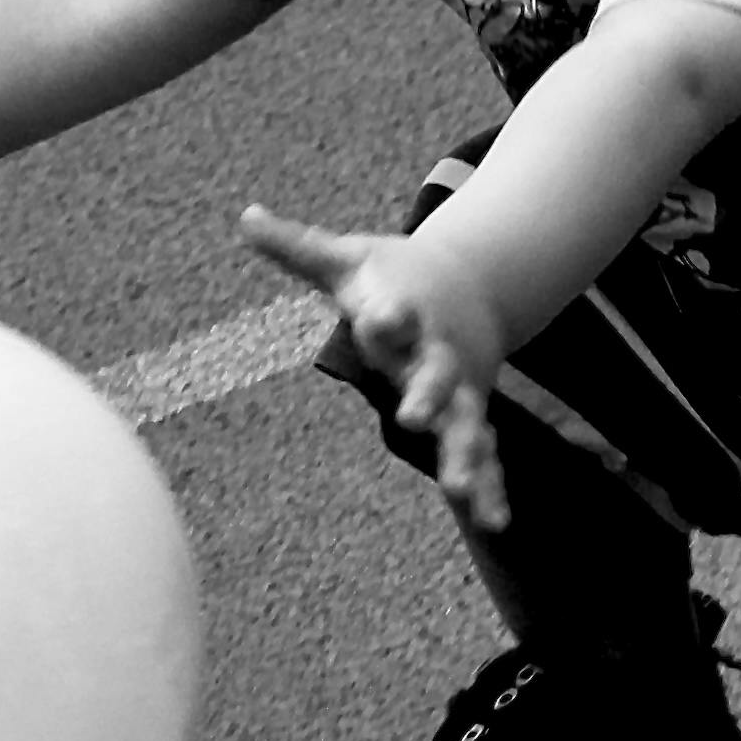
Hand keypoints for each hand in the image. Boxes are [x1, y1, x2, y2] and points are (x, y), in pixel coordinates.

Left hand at [237, 204, 513, 532]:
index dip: (390, 316)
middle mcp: (437, 352)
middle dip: (430, 395)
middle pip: (437, 375)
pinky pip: (485, 455)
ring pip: (466, 424)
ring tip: (459, 488)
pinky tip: (495, 523)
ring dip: (465, 455)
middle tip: (414, 417)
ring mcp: (459, 388)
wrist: (470, 284)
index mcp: (406, 311)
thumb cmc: (393, 276)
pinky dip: (492, 488)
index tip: (383, 319)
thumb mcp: (346, 258)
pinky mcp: (470, 415)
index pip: (396, 313)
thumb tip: (244, 217)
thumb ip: (297, 245)